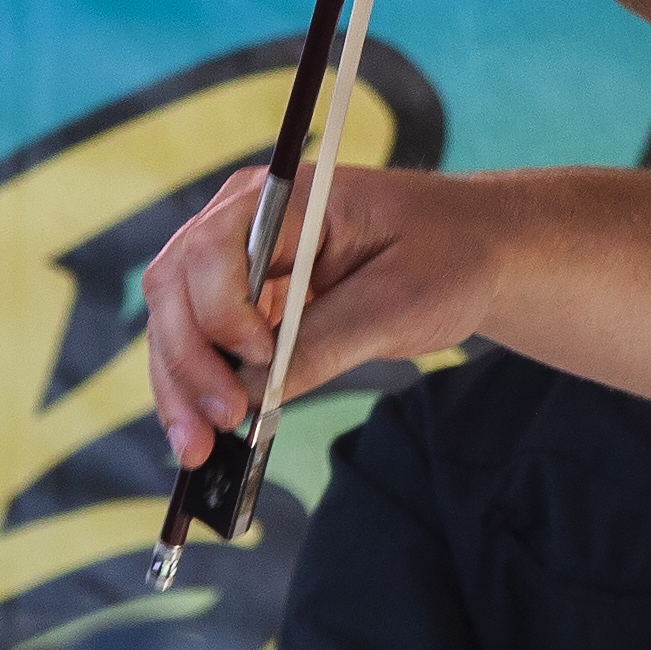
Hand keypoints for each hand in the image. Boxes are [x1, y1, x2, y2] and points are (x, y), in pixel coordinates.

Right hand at [137, 160, 501, 462]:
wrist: (474, 252)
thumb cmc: (447, 257)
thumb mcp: (397, 303)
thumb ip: (321, 343)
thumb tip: (251, 393)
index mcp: (284, 198)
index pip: (213, 250)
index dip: (221, 312)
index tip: (257, 360)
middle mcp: (245, 220)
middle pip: (176, 287)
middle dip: (185, 362)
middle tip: (214, 426)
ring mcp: (239, 260)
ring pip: (176, 322)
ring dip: (180, 386)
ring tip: (198, 450)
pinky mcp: (246, 299)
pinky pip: (203, 344)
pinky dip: (200, 388)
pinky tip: (208, 435)